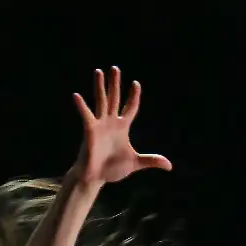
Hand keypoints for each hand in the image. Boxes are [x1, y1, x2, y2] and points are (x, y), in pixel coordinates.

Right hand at [72, 67, 171, 185]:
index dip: (133, 97)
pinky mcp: (90, 130)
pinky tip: (76, 96)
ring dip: (100, 86)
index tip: (136, 83)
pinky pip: (86, 116)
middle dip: (115, 84)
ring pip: (101, 101)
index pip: (130, 108)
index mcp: (122, 127)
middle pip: (114, 98)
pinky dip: (81, 106)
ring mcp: (100, 125)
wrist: (97, 178)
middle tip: (115, 68)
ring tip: (99, 71)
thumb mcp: (135, 163)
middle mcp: (111, 122)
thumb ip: (151, 160)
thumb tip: (170, 166)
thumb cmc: (113, 170)